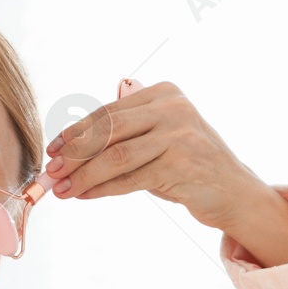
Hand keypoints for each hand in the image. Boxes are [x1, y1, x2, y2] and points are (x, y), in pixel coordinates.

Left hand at [42, 80, 260, 230]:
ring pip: (116, 155)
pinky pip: (130, 178)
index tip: (54, 149)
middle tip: (52, 172)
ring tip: (63, 190)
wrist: (235, 192)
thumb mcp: (161, 139)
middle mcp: (173, 108)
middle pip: (109, 129)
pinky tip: (86, 195)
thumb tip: (67, 146)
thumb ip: (126, 134)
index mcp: (165, 93)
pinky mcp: (181, 165)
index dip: (77, 131)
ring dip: (84, 175)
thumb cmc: (191, 166)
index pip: (110, 111)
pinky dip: (103, 188)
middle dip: (75, 153)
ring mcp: (179, 135)